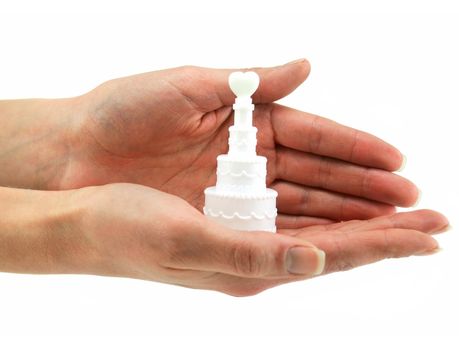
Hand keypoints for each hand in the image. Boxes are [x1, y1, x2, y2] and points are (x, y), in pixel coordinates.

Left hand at [55, 60, 417, 226]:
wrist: (75, 152)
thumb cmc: (123, 111)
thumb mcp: (188, 85)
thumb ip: (250, 82)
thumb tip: (307, 66)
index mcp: (247, 122)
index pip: (315, 137)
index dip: (356, 150)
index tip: (397, 163)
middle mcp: (249, 161)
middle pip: (320, 179)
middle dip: (367, 191)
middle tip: (415, 205)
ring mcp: (236, 194)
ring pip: (304, 209)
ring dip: (349, 218)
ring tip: (396, 228)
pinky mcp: (217, 221)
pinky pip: (271, 230)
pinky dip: (307, 237)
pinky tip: (342, 244)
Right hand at [66, 183, 445, 295]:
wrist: (87, 222)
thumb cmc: (127, 231)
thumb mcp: (187, 241)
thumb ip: (252, 255)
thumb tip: (316, 259)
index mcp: (249, 266)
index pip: (333, 254)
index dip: (384, 242)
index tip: (429, 231)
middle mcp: (254, 256)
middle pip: (337, 243)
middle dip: (388, 232)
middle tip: (435, 220)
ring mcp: (245, 237)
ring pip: (320, 227)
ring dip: (363, 219)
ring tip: (404, 212)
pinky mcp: (232, 219)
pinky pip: (293, 214)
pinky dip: (327, 208)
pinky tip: (343, 206)